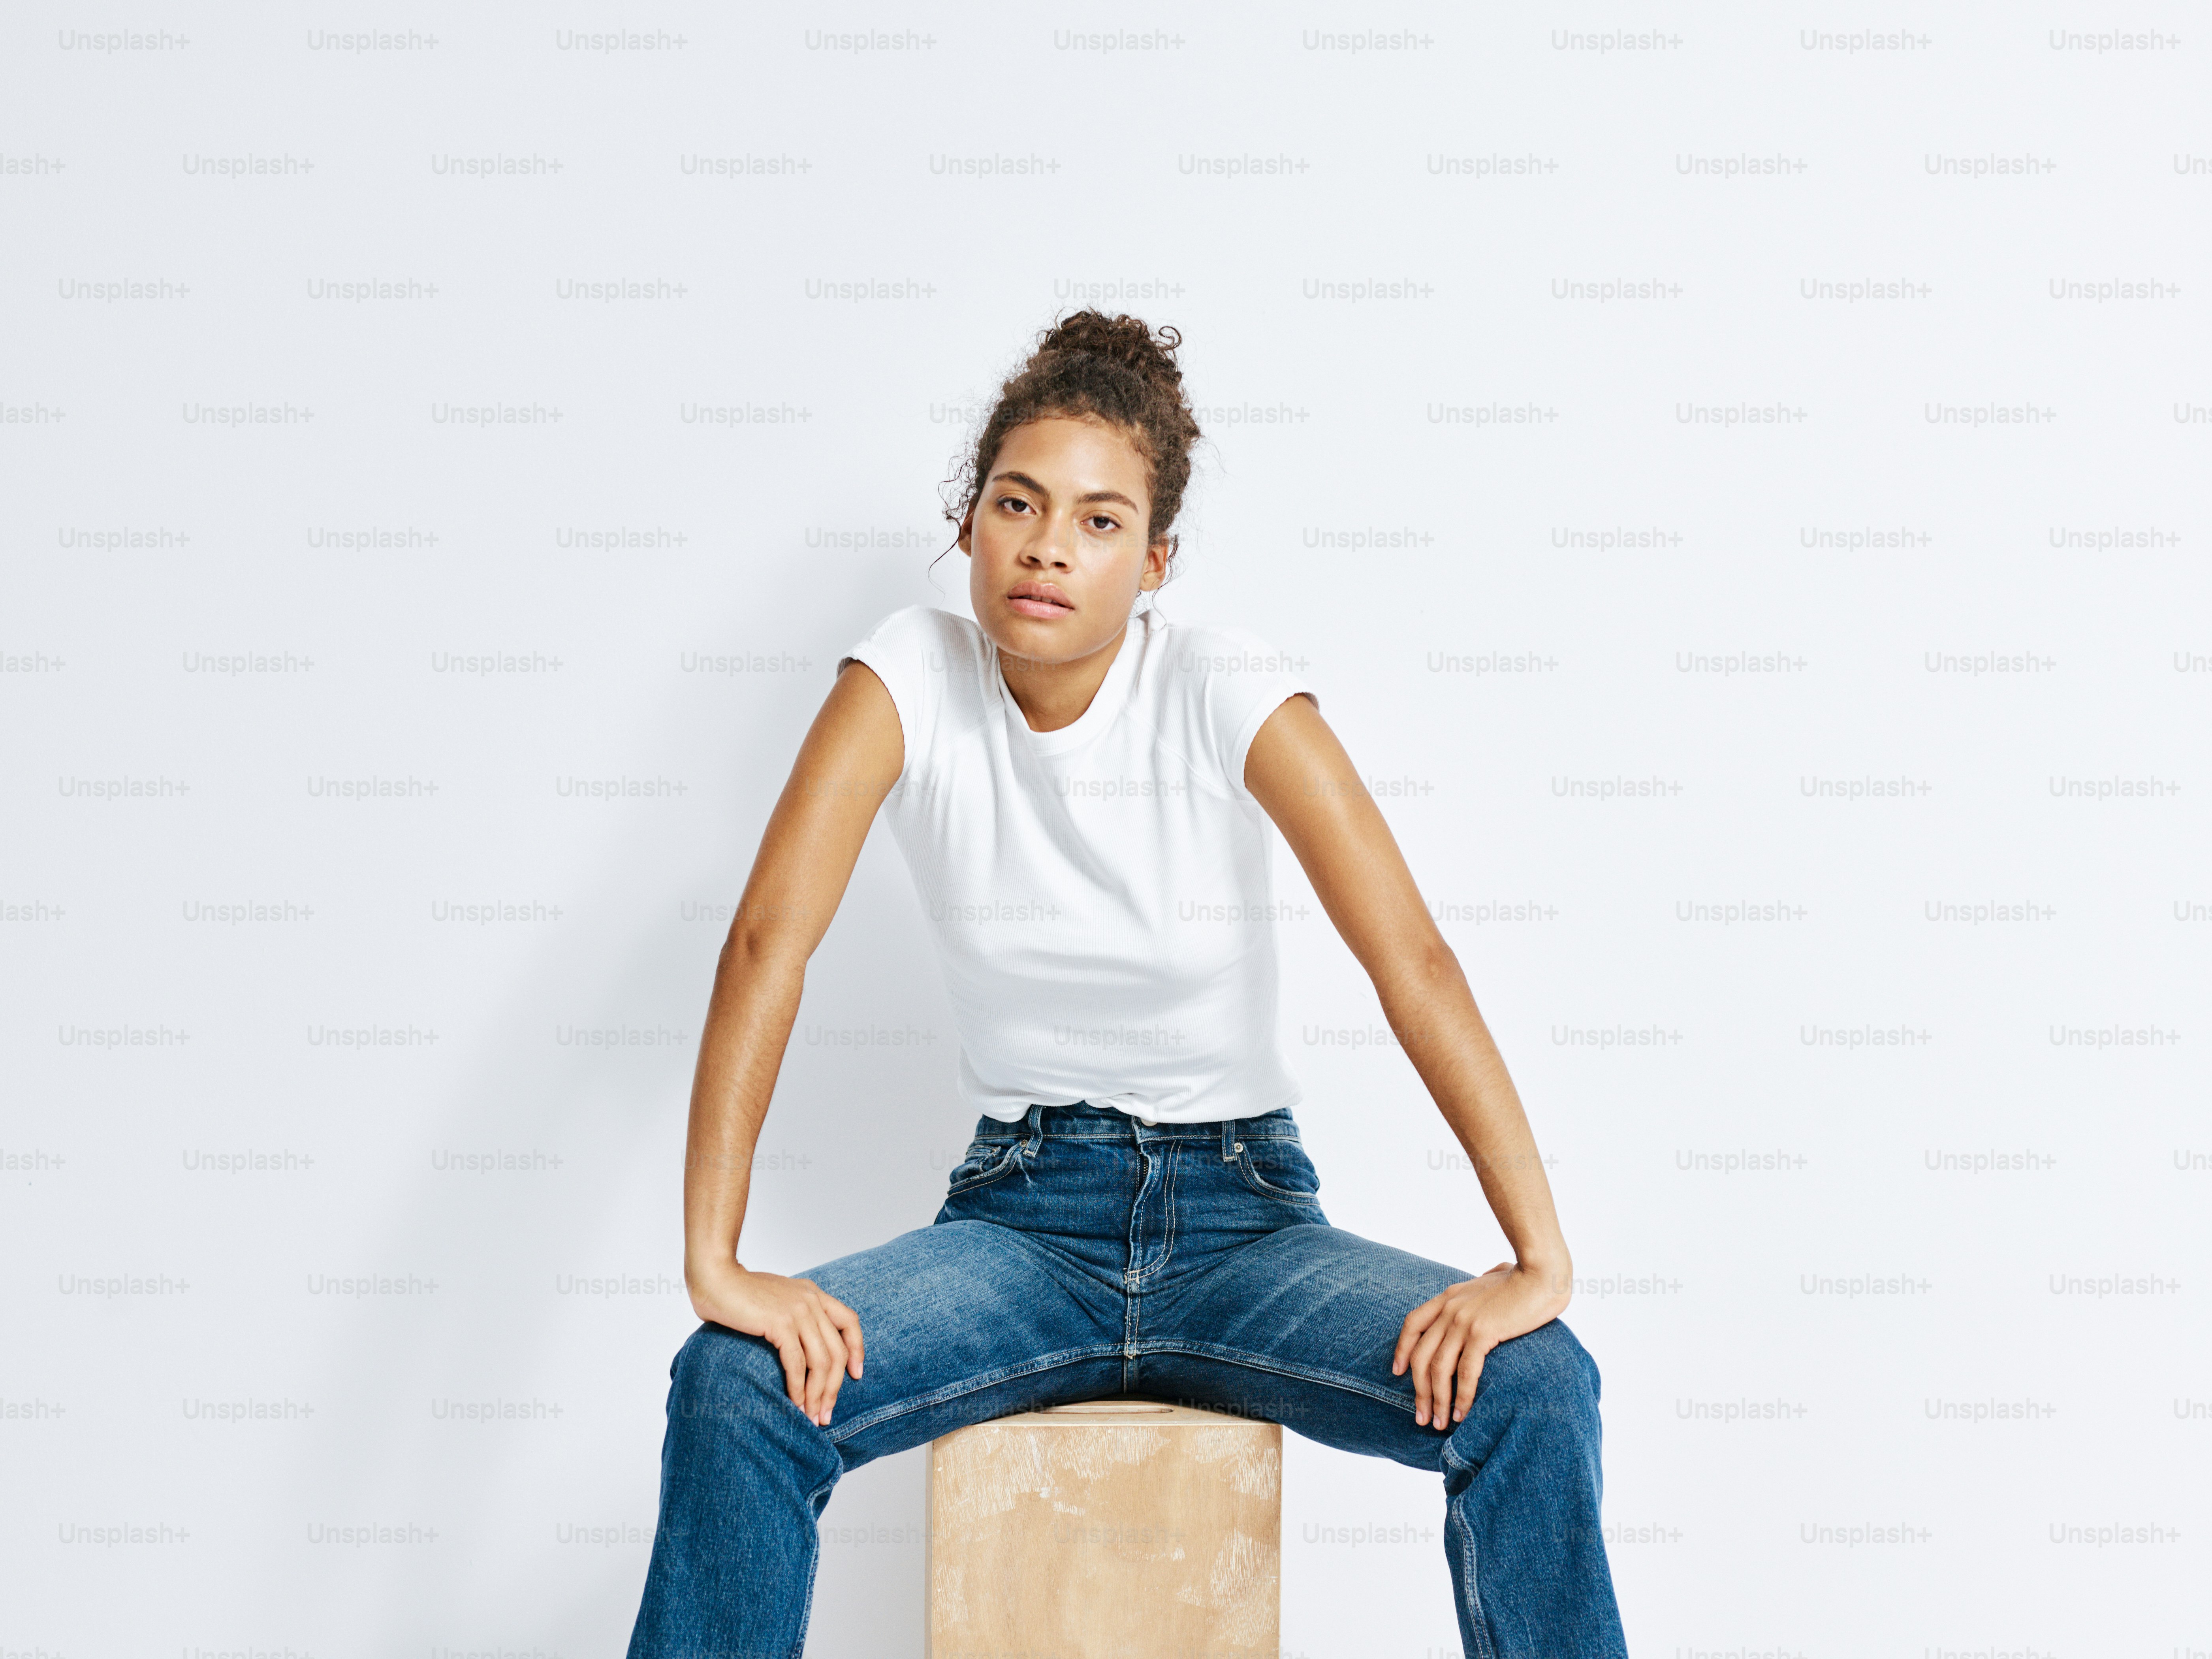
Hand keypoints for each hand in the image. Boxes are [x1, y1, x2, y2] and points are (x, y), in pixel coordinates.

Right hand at [688, 1258, 863, 1427]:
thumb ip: (793, 1316)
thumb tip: (800, 1347)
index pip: (849, 1321)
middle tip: (826, 1414)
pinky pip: (797, 1363)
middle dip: (834, 1388)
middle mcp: (811, 1301)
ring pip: (821, 1361)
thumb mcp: (777, 1299)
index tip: (856, 1375)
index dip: (857, 1350)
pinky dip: (798, 1388)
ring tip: (812, 1416)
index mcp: (813, 1294)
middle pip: (837, 1351)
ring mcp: (798, 1311)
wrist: (715, 1277)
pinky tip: (794, 1403)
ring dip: (818, 1394)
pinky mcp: (781, 1323)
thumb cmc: (738, 1293)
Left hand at [1392, 1259, 1570, 1430]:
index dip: (1402, 1349)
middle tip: (1421, 1417)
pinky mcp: (1481, 1332)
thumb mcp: (1494, 1276)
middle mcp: (1449, 1309)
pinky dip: (1461, 1396)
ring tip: (1439, 1423)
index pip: (1412, 1324)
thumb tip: (1490, 1275)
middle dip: (1419, 1391)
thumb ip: (1485, 1279)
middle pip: (1421, 1355)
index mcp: (1448, 1297)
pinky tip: (1462, 1414)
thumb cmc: (1525, 1278)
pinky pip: (1464, 1372)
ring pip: (1438, 1368)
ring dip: (1437, 1401)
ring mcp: (1462, 1321)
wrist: (1542, 1274)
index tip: (1397, 1372)